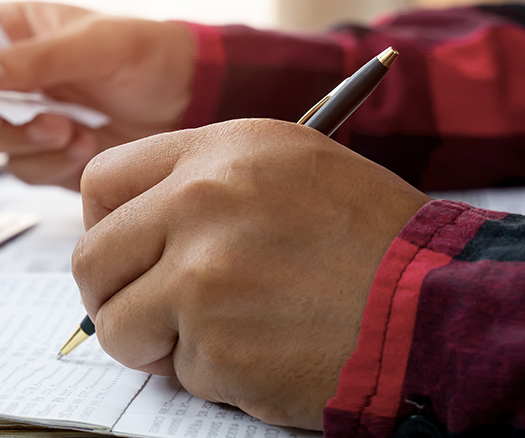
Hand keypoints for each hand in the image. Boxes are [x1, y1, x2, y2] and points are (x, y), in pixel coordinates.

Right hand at [0, 2, 195, 189]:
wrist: (189, 101)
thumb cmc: (147, 54)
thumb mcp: (93, 46)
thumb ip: (34, 60)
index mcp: (14, 33)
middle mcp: (13, 78)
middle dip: (3, 122)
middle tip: (44, 122)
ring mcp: (27, 117)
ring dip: (34, 146)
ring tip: (76, 133)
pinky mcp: (45, 154)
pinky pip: (26, 170)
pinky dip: (54, 165)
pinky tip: (87, 147)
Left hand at [71, 119, 430, 428]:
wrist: (435, 308)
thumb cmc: (369, 244)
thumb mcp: (289, 171)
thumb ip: (203, 186)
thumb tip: (127, 228)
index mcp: (220, 152)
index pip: (102, 180)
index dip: (104, 225)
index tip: (122, 252)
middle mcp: (201, 202)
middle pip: (93, 259)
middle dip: (113, 296)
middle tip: (146, 313)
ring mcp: (202, 275)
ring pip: (117, 324)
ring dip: (153, 343)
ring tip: (214, 336)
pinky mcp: (214, 344)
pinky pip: (174, 371)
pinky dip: (208, 375)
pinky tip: (261, 352)